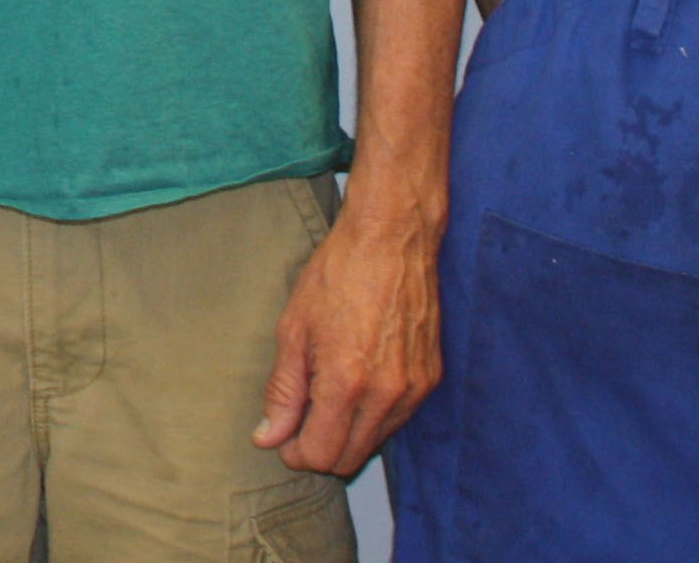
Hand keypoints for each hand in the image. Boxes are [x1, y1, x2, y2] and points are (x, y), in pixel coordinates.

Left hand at [252, 197, 440, 476]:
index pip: (320, 455)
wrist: (392, 239)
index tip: (282, 435)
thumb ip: (282, 391)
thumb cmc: (339, 274)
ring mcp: (414, 389)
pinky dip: (372, 416)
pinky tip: (356, 383)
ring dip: (347, 434)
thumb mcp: (294, 330)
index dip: (294, 452)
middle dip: (319, 449)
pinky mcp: (430, 379)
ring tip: (326, 394)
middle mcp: (387, 395)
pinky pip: (397, 420)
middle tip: (299, 420)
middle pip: (349, 460)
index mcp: (347, 383)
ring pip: (375, 443)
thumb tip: (268, 436)